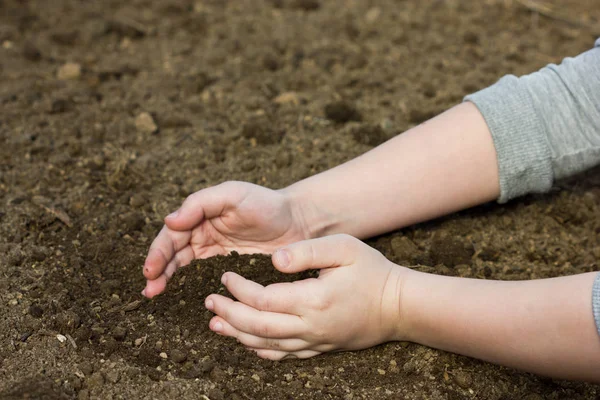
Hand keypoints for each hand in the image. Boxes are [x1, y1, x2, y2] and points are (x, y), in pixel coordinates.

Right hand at [142, 181, 310, 297]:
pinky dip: (191, 288)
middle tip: (149, 290)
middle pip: (173, 254)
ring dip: (168, 280)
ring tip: (155, 295)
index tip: (150, 270)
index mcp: (200, 216)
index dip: (158, 252)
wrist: (299, 222)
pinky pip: (205, 279)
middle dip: (158, 270)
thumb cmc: (266, 203)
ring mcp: (216, 253)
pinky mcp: (230, 270)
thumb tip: (170, 221)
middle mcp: (204, 234)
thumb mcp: (233, 195)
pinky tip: (183, 300)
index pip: (172, 235)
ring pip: (185, 268)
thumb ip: (200, 203)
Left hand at [204, 234, 405, 359]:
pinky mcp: (319, 348)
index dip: (238, 289)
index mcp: (312, 300)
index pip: (262, 299)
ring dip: (237, 334)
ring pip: (265, 345)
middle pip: (257, 326)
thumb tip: (272, 260)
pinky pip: (282, 356)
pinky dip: (259, 350)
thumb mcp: (344, 248)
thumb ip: (306, 251)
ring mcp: (314, 342)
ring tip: (215, 323)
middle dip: (229, 314)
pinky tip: (246, 342)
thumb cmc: (371, 272)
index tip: (225, 275)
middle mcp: (309, 327)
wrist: (398, 306)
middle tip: (209, 302)